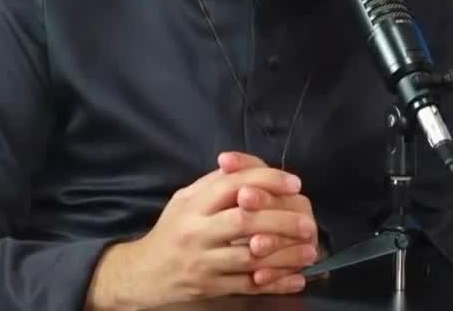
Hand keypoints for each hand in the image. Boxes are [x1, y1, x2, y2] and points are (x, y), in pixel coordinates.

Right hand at [86, 160, 317, 309]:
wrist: (143, 274)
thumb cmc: (171, 231)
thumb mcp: (184, 199)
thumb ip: (214, 182)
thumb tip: (244, 164)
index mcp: (193, 205)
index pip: (233, 185)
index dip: (266, 180)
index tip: (294, 184)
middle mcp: (197, 232)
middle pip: (245, 222)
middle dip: (282, 220)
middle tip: (308, 223)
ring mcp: (203, 263)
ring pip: (250, 258)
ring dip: (284, 255)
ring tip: (309, 251)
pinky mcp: (210, 288)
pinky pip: (247, 286)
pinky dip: (275, 283)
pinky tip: (296, 279)